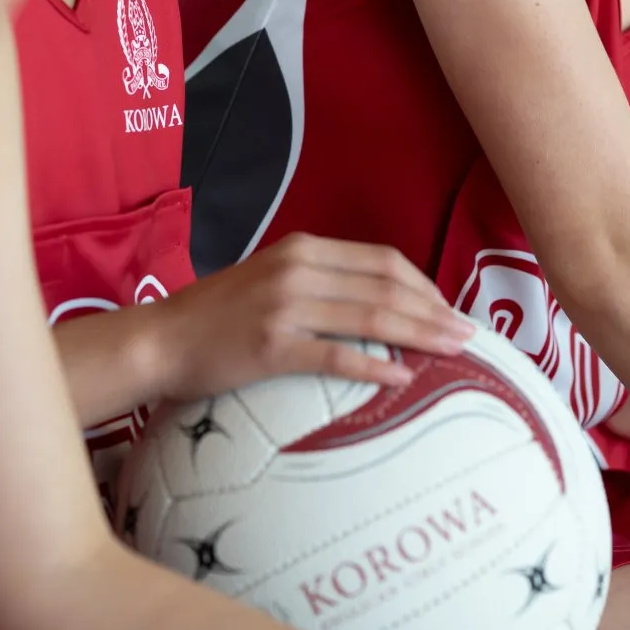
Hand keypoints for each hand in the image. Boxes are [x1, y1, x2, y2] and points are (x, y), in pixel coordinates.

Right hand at [148, 234, 473, 402]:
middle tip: (469, 335)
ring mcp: (284, 306)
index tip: (449, 308)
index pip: (382, 260)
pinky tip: (402, 379)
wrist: (160, 341)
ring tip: (453, 352)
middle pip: (387, 286)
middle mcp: (298, 270)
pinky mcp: (271, 346)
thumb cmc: (217, 316)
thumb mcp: (271, 279)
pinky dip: (375, 367)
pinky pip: (336, 356)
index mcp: (302, 249)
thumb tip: (379, 304)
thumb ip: (320, 282)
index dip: (425, 284)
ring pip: (372, 317)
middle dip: (435, 310)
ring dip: (421, 335)